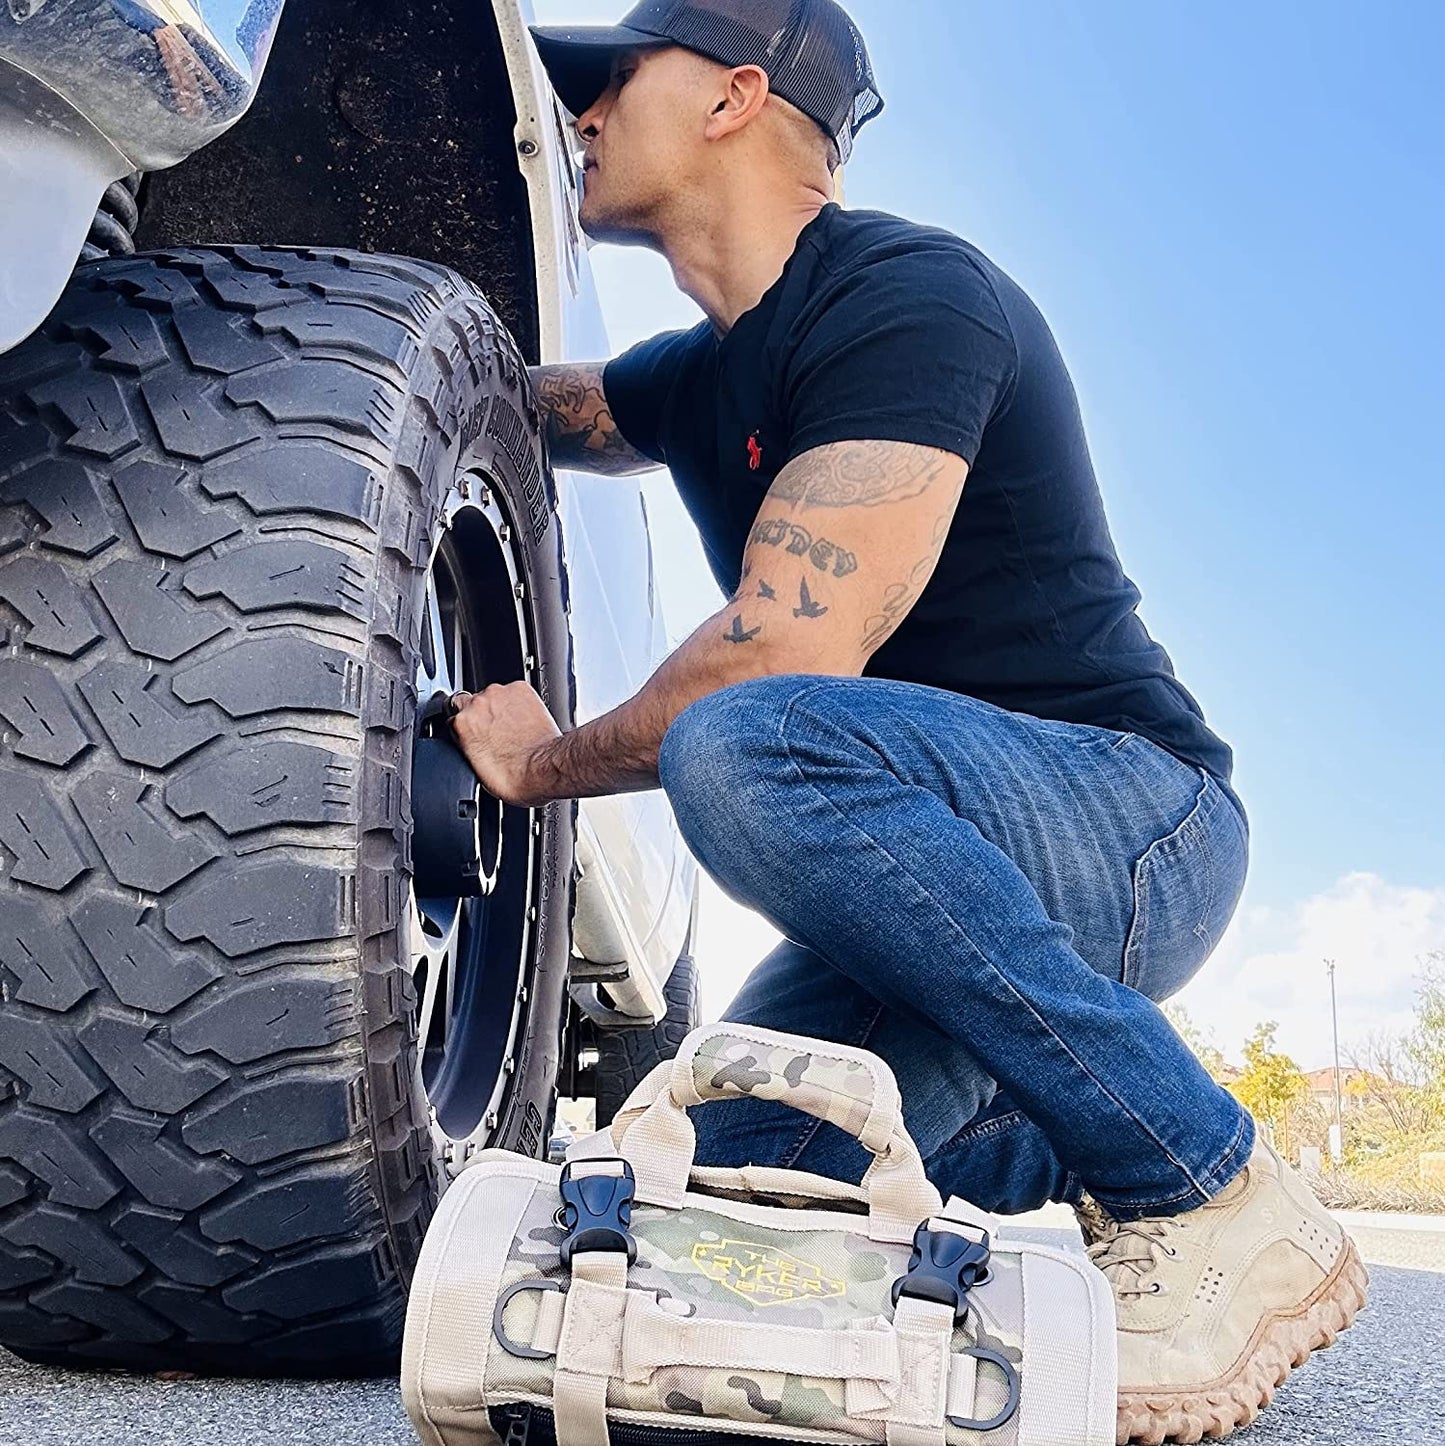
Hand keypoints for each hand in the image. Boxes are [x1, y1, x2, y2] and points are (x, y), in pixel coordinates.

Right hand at [447, 682, 562, 806]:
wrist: (544, 768)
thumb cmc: (515, 776)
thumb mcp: (476, 770)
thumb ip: (467, 746)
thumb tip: (471, 744)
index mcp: (462, 724)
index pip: (453, 717)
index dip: (466, 728)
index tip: (476, 735)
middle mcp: (478, 704)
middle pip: (472, 703)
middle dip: (482, 716)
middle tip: (497, 733)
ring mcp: (500, 694)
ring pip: (494, 696)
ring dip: (501, 708)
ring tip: (514, 728)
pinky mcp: (521, 689)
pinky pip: (515, 692)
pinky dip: (519, 702)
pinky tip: (525, 720)